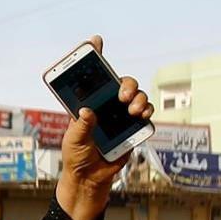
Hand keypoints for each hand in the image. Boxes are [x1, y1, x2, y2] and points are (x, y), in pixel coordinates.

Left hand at [57, 35, 152, 219]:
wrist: (90, 178)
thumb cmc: (77, 156)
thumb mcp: (73, 141)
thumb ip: (80, 126)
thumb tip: (88, 111)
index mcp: (88, 102)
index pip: (91, 76)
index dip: (94, 57)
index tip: (95, 41)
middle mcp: (106, 105)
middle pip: (121, 83)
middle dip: (126, 84)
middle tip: (122, 94)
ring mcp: (121, 116)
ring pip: (137, 97)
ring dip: (139, 98)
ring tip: (132, 109)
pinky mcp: (133, 129)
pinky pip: (145, 115)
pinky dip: (147, 112)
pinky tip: (142, 116)